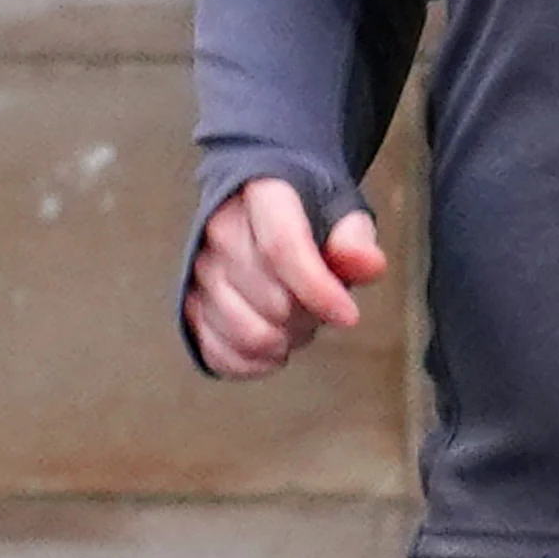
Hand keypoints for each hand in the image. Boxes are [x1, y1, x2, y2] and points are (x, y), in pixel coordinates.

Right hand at [185, 176, 387, 377]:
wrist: (260, 211)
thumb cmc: (308, 216)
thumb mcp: (342, 214)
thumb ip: (354, 240)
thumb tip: (367, 264)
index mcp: (260, 195)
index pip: (281, 248)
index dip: (317, 290)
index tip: (349, 316)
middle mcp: (220, 231)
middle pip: (273, 301)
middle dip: (308, 315)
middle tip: (319, 303)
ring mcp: (200, 271)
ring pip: (248, 333)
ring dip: (284, 340)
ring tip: (296, 320)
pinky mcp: (191, 306)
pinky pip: (220, 354)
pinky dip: (254, 362)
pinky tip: (273, 345)